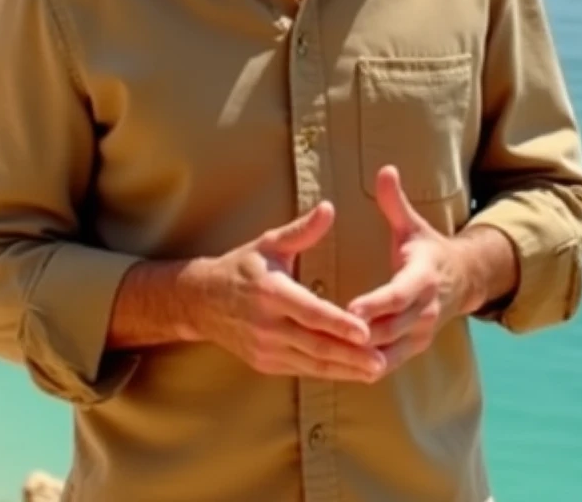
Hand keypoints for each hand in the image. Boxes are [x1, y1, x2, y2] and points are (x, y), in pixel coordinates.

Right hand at [191, 201, 386, 381]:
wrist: (200, 301)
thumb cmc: (241, 267)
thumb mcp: (269, 244)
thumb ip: (301, 230)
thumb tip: (329, 208)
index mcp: (271, 292)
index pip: (310, 313)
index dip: (339, 324)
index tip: (365, 332)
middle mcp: (267, 325)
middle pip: (315, 345)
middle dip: (350, 356)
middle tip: (381, 362)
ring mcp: (265, 348)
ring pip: (311, 364)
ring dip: (344, 370)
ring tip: (374, 371)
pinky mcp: (265, 363)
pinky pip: (302, 370)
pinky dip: (328, 373)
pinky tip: (351, 372)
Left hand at [346, 166, 469, 375]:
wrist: (462, 280)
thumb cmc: (427, 249)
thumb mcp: (413, 225)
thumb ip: (395, 202)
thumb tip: (385, 169)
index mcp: (423, 278)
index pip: (398, 295)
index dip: (375, 304)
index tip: (350, 309)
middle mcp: (426, 310)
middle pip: (390, 328)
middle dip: (360, 335)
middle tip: (325, 336)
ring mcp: (422, 333)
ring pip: (388, 350)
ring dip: (360, 355)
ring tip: (326, 355)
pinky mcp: (415, 347)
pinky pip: (389, 361)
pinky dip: (366, 366)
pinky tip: (339, 367)